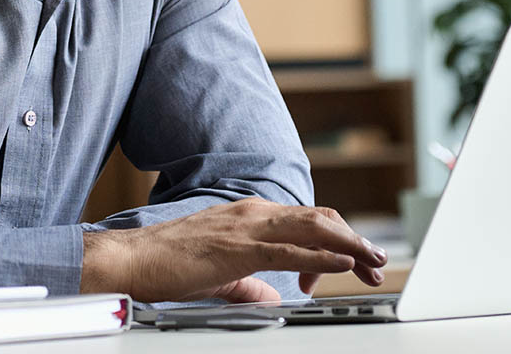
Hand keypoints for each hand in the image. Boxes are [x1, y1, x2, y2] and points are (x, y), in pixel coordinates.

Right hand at [80, 198, 386, 303]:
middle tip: (377, 262)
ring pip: (312, 228)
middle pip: (319, 220)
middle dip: (354, 240)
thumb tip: (273, 297)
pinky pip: (289, 249)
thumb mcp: (221, 274)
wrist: (133, 258)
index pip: (306, 221)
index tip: (353, 264)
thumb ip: (250, 283)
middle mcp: (254, 213)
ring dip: (349, 244)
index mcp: (250, 216)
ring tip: (373, 260)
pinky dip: (322, 255)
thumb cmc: (169, 263)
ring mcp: (247, 227)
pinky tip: (342, 263)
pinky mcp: (239, 248)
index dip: (337, 240)